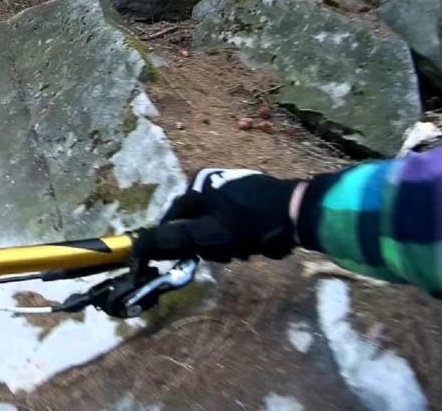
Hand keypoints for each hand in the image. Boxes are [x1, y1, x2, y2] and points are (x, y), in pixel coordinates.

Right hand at [134, 169, 301, 262]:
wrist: (301, 212)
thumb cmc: (253, 223)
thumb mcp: (211, 235)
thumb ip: (175, 240)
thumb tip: (140, 247)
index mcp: (197, 185)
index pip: (171, 219)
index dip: (173, 243)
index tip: (184, 261)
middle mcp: (211, 180)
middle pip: (194, 222)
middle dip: (207, 244)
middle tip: (227, 255)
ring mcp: (231, 185)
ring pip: (213, 224)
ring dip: (224, 242)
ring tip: (244, 250)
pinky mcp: (250, 193)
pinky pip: (232, 220)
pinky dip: (238, 235)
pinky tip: (254, 242)